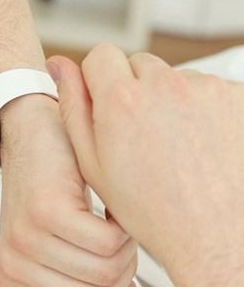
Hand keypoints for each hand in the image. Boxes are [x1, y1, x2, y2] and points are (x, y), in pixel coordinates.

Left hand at [0, 94, 137, 286]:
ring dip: (124, 247)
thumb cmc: (47, 196)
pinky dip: (121, 224)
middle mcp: (13, 269)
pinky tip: (106, 207)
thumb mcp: (53, 256)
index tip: (108, 274)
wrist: (31, 135)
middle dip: (122, 274)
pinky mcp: (46, 212)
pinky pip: (109, 243)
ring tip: (106, 222)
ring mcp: (25, 241)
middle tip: (110, 241)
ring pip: (109, 272)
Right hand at [48, 45, 243, 274]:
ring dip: (168, 100)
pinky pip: (205, 90)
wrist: (211, 230)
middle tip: (137, 133)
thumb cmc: (152, 207)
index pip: (101, 56)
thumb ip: (74, 108)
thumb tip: (61, 67)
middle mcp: (165, 86)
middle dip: (134, 89)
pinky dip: (199, 109)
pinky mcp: (234, 95)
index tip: (104, 104)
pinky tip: (194, 144)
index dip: (98, 80)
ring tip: (169, 144)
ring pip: (173, 78)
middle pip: (138, 64)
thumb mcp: (94, 164)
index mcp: (122, 101)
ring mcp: (204, 89)